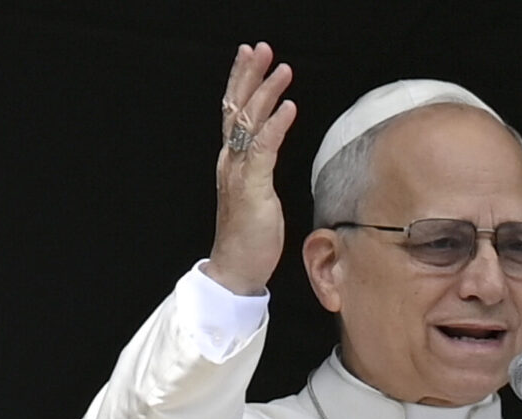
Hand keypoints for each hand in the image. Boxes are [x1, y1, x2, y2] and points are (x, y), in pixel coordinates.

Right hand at [206, 42, 296, 294]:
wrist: (236, 268)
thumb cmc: (250, 235)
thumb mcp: (257, 192)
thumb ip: (260, 165)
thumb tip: (270, 145)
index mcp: (232, 160)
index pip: (234, 112)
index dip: (242, 81)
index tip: (251, 56)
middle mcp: (231, 161)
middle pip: (237, 108)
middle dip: (249, 75)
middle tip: (260, 48)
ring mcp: (239, 173)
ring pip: (249, 122)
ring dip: (267, 92)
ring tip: (283, 69)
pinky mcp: (251, 188)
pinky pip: (264, 150)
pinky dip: (276, 126)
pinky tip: (290, 108)